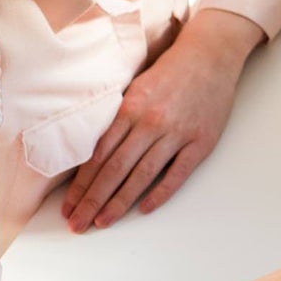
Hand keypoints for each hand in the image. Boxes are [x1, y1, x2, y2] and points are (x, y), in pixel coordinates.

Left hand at [63, 9, 262, 232]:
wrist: (210, 56)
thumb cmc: (170, 72)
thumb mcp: (136, 88)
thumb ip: (118, 119)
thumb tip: (94, 155)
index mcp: (130, 109)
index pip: (99, 155)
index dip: (81, 185)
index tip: (69, 206)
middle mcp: (151, 122)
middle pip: (115, 170)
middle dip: (93, 200)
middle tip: (77, 224)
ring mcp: (177, 133)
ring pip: (142, 175)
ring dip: (119, 202)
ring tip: (102, 222)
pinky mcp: (201, 141)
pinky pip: (178, 173)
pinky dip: (160, 192)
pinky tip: (144, 208)